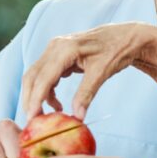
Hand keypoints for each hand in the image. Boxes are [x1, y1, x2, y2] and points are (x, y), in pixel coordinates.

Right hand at [21, 22, 151, 119]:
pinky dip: (47, 91)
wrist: (126, 36)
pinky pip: (45, 75)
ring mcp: (55, 49)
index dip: (35, 99)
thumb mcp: (102, 73)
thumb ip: (87, 94)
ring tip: (51, 114)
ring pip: (36, 76)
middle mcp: (55, 46)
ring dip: (39, 96)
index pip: (43, 78)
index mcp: (64, 49)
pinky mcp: (58, 55)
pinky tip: (58, 103)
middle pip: (32, 77)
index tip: (32, 118)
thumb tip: (77, 117)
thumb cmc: (116, 50)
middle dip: (31, 100)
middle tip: (35, 121)